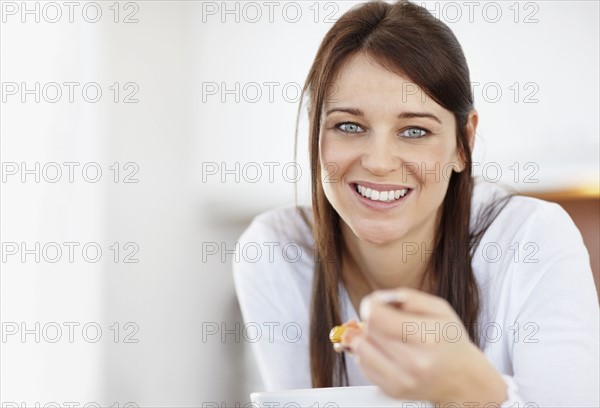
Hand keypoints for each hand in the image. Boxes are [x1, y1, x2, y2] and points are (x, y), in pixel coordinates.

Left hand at [338, 288, 507, 404]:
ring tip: (385, 335)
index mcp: (426, 337)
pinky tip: (387, 351)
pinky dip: (369, 354)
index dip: (370, 306)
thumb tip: (378, 299)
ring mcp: (402, 380)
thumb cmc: (448, 338)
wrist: (462, 377)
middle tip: (386, 320)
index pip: (376, 317)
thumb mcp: (438, 308)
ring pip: (360, 349)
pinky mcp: (393, 390)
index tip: (375, 304)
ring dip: (367, 338)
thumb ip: (408, 297)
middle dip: (372, 320)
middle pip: (368, 331)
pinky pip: (364, 365)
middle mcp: (414, 362)